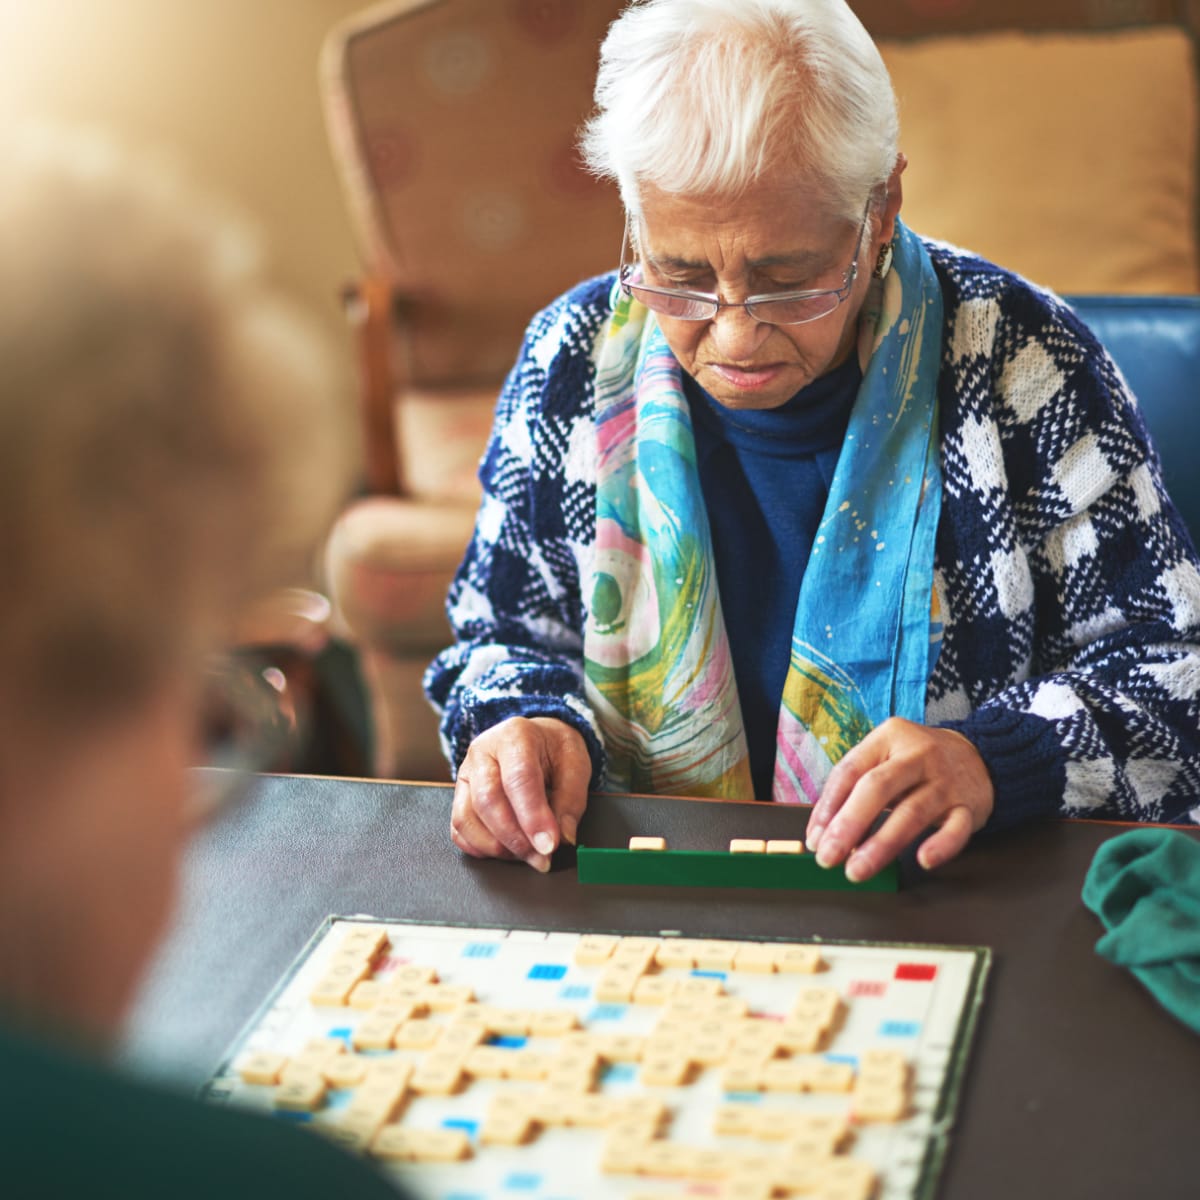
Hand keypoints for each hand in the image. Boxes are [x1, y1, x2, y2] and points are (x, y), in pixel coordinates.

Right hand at [450, 716, 590, 871]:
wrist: (538, 740)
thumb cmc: (555, 750)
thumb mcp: (576, 765)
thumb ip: (571, 802)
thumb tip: (563, 838)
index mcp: (515, 736)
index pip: (519, 778)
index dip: (533, 817)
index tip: (548, 845)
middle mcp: (482, 752)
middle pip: (487, 800)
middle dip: (515, 837)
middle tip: (541, 858)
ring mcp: (466, 775)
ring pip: (466, 818)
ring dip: (497, 846)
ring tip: (527, 855)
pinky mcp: (459, 797)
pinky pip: (459, 830)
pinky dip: (480, 848)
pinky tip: (506, 851)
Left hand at [804, 719, 993, 881]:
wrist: (978, 755)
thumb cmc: (916, 763)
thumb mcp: (884, 760)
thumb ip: (854, 790)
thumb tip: (822, 836)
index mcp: (888, 738)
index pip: (850, 771)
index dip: (828, 806)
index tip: (815, 839)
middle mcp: (917, 755)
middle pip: (878, 788)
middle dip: (849, 825)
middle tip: (828, 857)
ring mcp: (946, 781)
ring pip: (912, 813)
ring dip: (881, 845)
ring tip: (857, 870)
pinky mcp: (969, 805)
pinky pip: (956, 828)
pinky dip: (941, 845)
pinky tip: (923, 860)